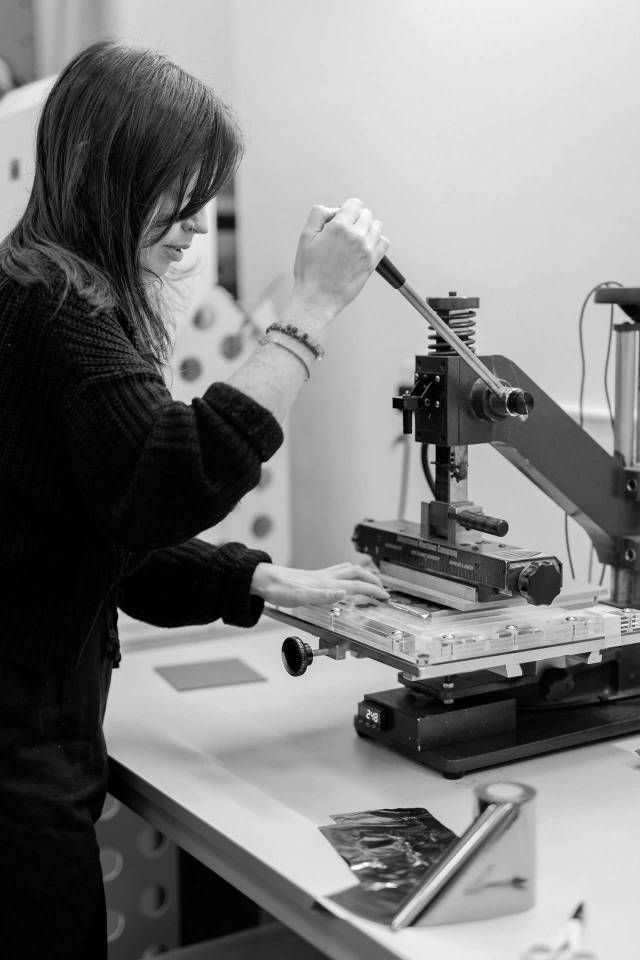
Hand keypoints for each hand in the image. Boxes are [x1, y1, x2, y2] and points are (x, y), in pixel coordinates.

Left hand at [250, 560, 389, 607]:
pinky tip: (344, 579)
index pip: (356, 586)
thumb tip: (343, 593)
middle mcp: (325, 578)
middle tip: (383, 589)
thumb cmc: (278, 589)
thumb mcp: (300, 598)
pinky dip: (348, 573)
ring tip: (370, 580)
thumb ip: (323, 596)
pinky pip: (338, 571)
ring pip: (348, 569)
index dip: (373, 590)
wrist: (264, 580)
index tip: (385, 596)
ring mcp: (320, 576)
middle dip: (373, 580)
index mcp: (325, 584)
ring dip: (362, 574)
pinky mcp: (313, 577)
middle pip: (356, 573)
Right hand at [291, 198, 388, 324]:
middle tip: (344, 232)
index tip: (340, 218)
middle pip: (366, 214)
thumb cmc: (310, 272)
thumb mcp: (305, 236)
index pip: (354, 203)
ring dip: (367, 229)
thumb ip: (318, 214)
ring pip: (376, 226)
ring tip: (354, 240)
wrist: (318, 298)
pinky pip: (384, 243)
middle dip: (356, 218)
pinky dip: (376, 242)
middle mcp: (356, 236)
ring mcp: (367, 249)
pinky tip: (364, 248)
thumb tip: (333, 209)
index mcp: (340, 227)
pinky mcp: (372, 262)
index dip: (346, 209)